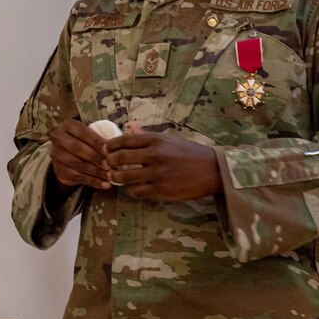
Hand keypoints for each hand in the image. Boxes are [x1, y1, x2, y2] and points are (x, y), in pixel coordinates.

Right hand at [49, 118, 111, 192]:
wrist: (69, 156)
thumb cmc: (86, 142)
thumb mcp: (91, 135)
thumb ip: (101, 138)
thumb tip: (118, 147)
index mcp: (68, 126)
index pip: (82, 132)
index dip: (97, 141)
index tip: (110, 150)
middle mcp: (58, 139)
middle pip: (78, 148)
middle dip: (96, 157)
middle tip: (111, 165)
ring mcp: (56, 155)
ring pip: (78, 164)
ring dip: (96, 171)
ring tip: (110, 176)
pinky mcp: (59, 171)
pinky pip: (78, 177)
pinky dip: (93, 181)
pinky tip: (105, 184)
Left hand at [104, 123, 221, 200]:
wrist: (214, 170)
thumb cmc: (190, 153)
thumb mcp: (169, 139)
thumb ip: (147, 135)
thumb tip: (130, 127)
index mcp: (156, 140)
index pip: (125, 140)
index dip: (110, 145)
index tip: (105, 149)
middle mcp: (155, 154)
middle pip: (120, 157)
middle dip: (109, 162)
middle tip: (107, 165)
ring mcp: (157, 173)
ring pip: (125, 176)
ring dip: (117, 178)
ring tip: (116, 178)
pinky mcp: (162, 189)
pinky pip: (137, 191)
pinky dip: (132, 190)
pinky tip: (134, 189)